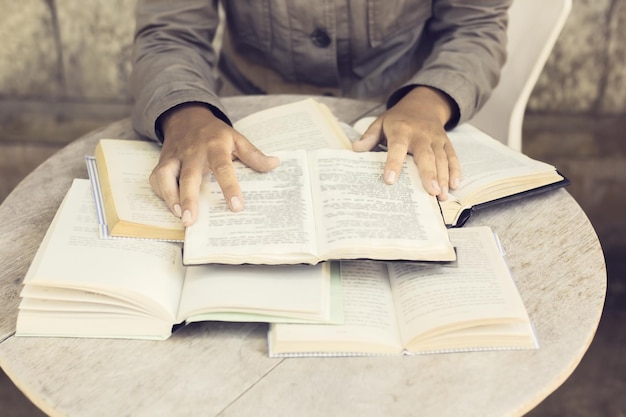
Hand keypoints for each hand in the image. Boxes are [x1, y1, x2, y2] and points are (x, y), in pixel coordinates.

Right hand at [150, 103, 279, 225]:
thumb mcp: (236, 138)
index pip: (223, 167)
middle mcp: (193, 152)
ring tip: (179, 217)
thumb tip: (274, 164)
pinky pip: (157, 177)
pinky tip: (170, 207)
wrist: (186, 116)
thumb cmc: (214, 133)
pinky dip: (160, 192)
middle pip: (190, 176)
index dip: (229, 187)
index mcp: (215, 146)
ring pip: (167, 176)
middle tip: (191, 220)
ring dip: (171, 197)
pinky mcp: (163, 162)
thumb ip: (253, 154)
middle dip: (189, 198)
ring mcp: (175, 157)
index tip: (236, 206)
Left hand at [352, 86, 460, 199]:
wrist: (423, 103)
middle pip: (426, 155)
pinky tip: (454, 185)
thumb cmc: (399, 118)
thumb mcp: (381, 122)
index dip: (394, 163)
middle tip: (431, 191)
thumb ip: (370, 136)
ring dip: (443, 177)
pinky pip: (453, 157)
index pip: (397, 147)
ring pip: (441, 158)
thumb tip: (356, 148)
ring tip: (441, 195)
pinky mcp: (446, 143)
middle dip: (429, 173)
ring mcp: (436, 139)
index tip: (390, 180)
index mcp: (401, 129)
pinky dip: (455, 171)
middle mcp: (421, 134)